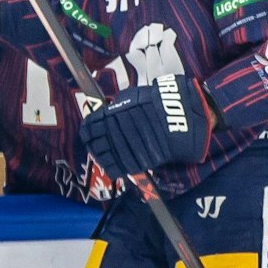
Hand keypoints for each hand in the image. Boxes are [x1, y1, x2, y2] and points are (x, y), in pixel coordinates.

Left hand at [79, 75, 215, 177]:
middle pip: (93, 144)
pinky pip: (115, 169)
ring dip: (100, 156)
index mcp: (111, 115)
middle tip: (95, 143)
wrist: (180, 118)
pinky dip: (111, 167)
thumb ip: (117, 107)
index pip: (88, 127)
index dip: (87, 131)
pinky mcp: (135, 162)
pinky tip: (112, 163)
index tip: (89, 131)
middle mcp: (114, 133)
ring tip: (103, 154)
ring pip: (102, 157)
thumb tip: (105, 113)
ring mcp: (124, 149)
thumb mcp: (133, 97)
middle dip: (92, 144)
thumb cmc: (158, 104)